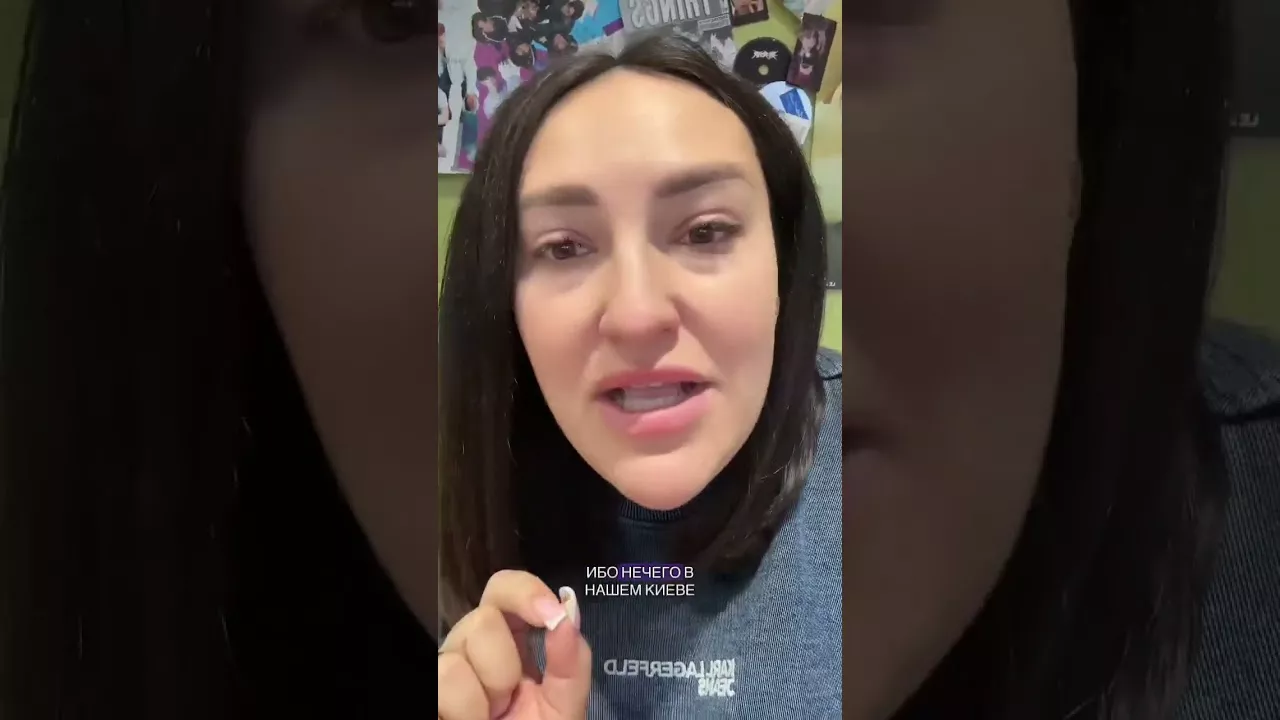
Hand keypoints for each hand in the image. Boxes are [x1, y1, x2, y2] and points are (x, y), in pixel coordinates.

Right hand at [438, 571, 589, 719]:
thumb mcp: (565, 707)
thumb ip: (572, 661)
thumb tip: (570, 610)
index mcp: (511, 642)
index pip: (504, 589)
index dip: (525, 591)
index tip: (551, 615)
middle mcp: (473, 649)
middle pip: (482, 617)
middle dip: (507, 665)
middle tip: (511, 701)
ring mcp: (447, 672)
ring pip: (459, 648)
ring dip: (487, 693)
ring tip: (490, 718)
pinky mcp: (430, 696)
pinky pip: (444, 680)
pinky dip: (467, 710)